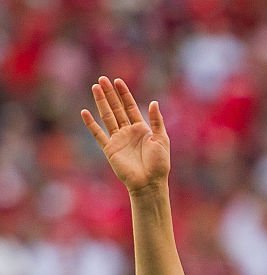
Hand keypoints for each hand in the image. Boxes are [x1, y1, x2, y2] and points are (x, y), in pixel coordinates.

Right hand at [81, 77, 169, 194]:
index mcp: (141, 129)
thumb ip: (157, 121)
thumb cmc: (159, 164)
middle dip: (110, 94)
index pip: (130, 107)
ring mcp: (118, 140)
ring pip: (107, 117)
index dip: (124, 94)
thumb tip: (154, 102)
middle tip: (102, 79)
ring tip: (95, 87)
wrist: (150, 183)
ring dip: (101, 102)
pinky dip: (91, 124)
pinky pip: (98, 135)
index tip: (118, 81)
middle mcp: (128, 132)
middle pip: (117, 109)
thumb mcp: (162, 140)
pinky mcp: (110, 149)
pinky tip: (84, 112)